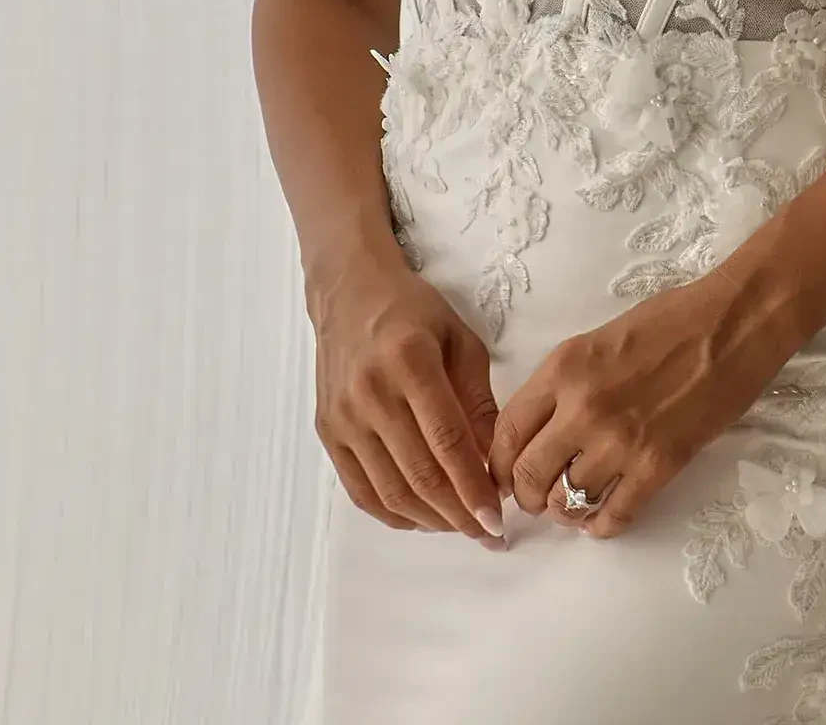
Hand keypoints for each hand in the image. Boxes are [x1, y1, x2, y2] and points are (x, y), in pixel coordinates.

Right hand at [308, 238, 505, 542]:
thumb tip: (496, 461)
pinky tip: (423, 518)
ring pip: (390, 491)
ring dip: (430, 520)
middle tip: (488, 534)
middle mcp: (370, 392)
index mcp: (410, 362)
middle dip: (458, 514)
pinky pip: (360, 490)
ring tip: (461, 527)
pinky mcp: (327, 432)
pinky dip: (394, 513)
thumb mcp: (461, 340)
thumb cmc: (414, 311)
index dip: (474, 487)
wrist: (350, 291)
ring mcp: (343, 416)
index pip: (447, 441)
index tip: (498, 519)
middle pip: (419, 474)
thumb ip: (479, 399)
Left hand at [486, 274, 788, 539]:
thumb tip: (537, 429)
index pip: (506, 432)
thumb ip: (562, 383)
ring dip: (563, 512)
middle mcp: (582, 408)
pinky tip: (602, 518)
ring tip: (572, 506)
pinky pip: (614, 516)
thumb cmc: (668, 320)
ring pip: (566, 503)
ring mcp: (620, 441)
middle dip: (525, 496)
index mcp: (563, 368)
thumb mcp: (596, 340)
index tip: (504, 474)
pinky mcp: (658, 466)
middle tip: (536, 497)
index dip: (497, 464)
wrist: (731, 324)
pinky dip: (601, 526)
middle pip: (528, 476)